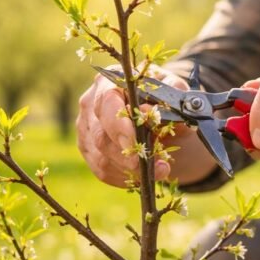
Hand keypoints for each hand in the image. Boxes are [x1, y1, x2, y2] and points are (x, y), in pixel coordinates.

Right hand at [76, 65, 201, 186]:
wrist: (160, 116)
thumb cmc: (164, 101)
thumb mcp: (174, 94)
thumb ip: (167, 100)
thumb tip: (147, 112)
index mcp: (111, 81)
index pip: (107, 103)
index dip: (119, 126)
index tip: (135, 143)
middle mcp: (91, 102)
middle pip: (101, 134)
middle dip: (128, 154)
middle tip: (153, 165)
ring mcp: (86, 127)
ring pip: (101, 157)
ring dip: (131, 170)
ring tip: (159, 171)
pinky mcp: (88, 148)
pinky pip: (102, 170)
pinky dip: (124, 177)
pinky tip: (143, 176)